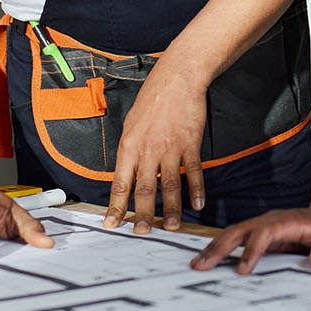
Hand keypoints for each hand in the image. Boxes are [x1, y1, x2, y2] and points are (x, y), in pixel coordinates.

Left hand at [104, 67, 207, 232]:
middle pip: (145, 189)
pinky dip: (197, 189)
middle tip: (142, 232)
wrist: (178, 78)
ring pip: (170, 184)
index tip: (112, 223)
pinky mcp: (190, 143)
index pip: (120, 183)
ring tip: (172, 226)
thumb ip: (130, 151)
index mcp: (129, 146)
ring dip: (172, 208)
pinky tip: (198, 203)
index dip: (116, 206)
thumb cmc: (153, 98)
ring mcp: (170, 147)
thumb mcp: (131, 123)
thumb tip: (127, 174)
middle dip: (143, 214)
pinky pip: (194, 171)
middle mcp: (148, 150)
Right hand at [191, 179, 310, 273]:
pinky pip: (239, 241)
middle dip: (221, 246)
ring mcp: (265, 228)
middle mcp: (274, 221)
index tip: (242, 270)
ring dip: (216, 248)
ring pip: (235, 234)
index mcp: (292, 221)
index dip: (253, 249)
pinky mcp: (262, 237)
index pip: (267, 232)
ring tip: (197, 265)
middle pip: (242, 229)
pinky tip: (208, 261)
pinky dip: (222, 250)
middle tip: (201, 265)